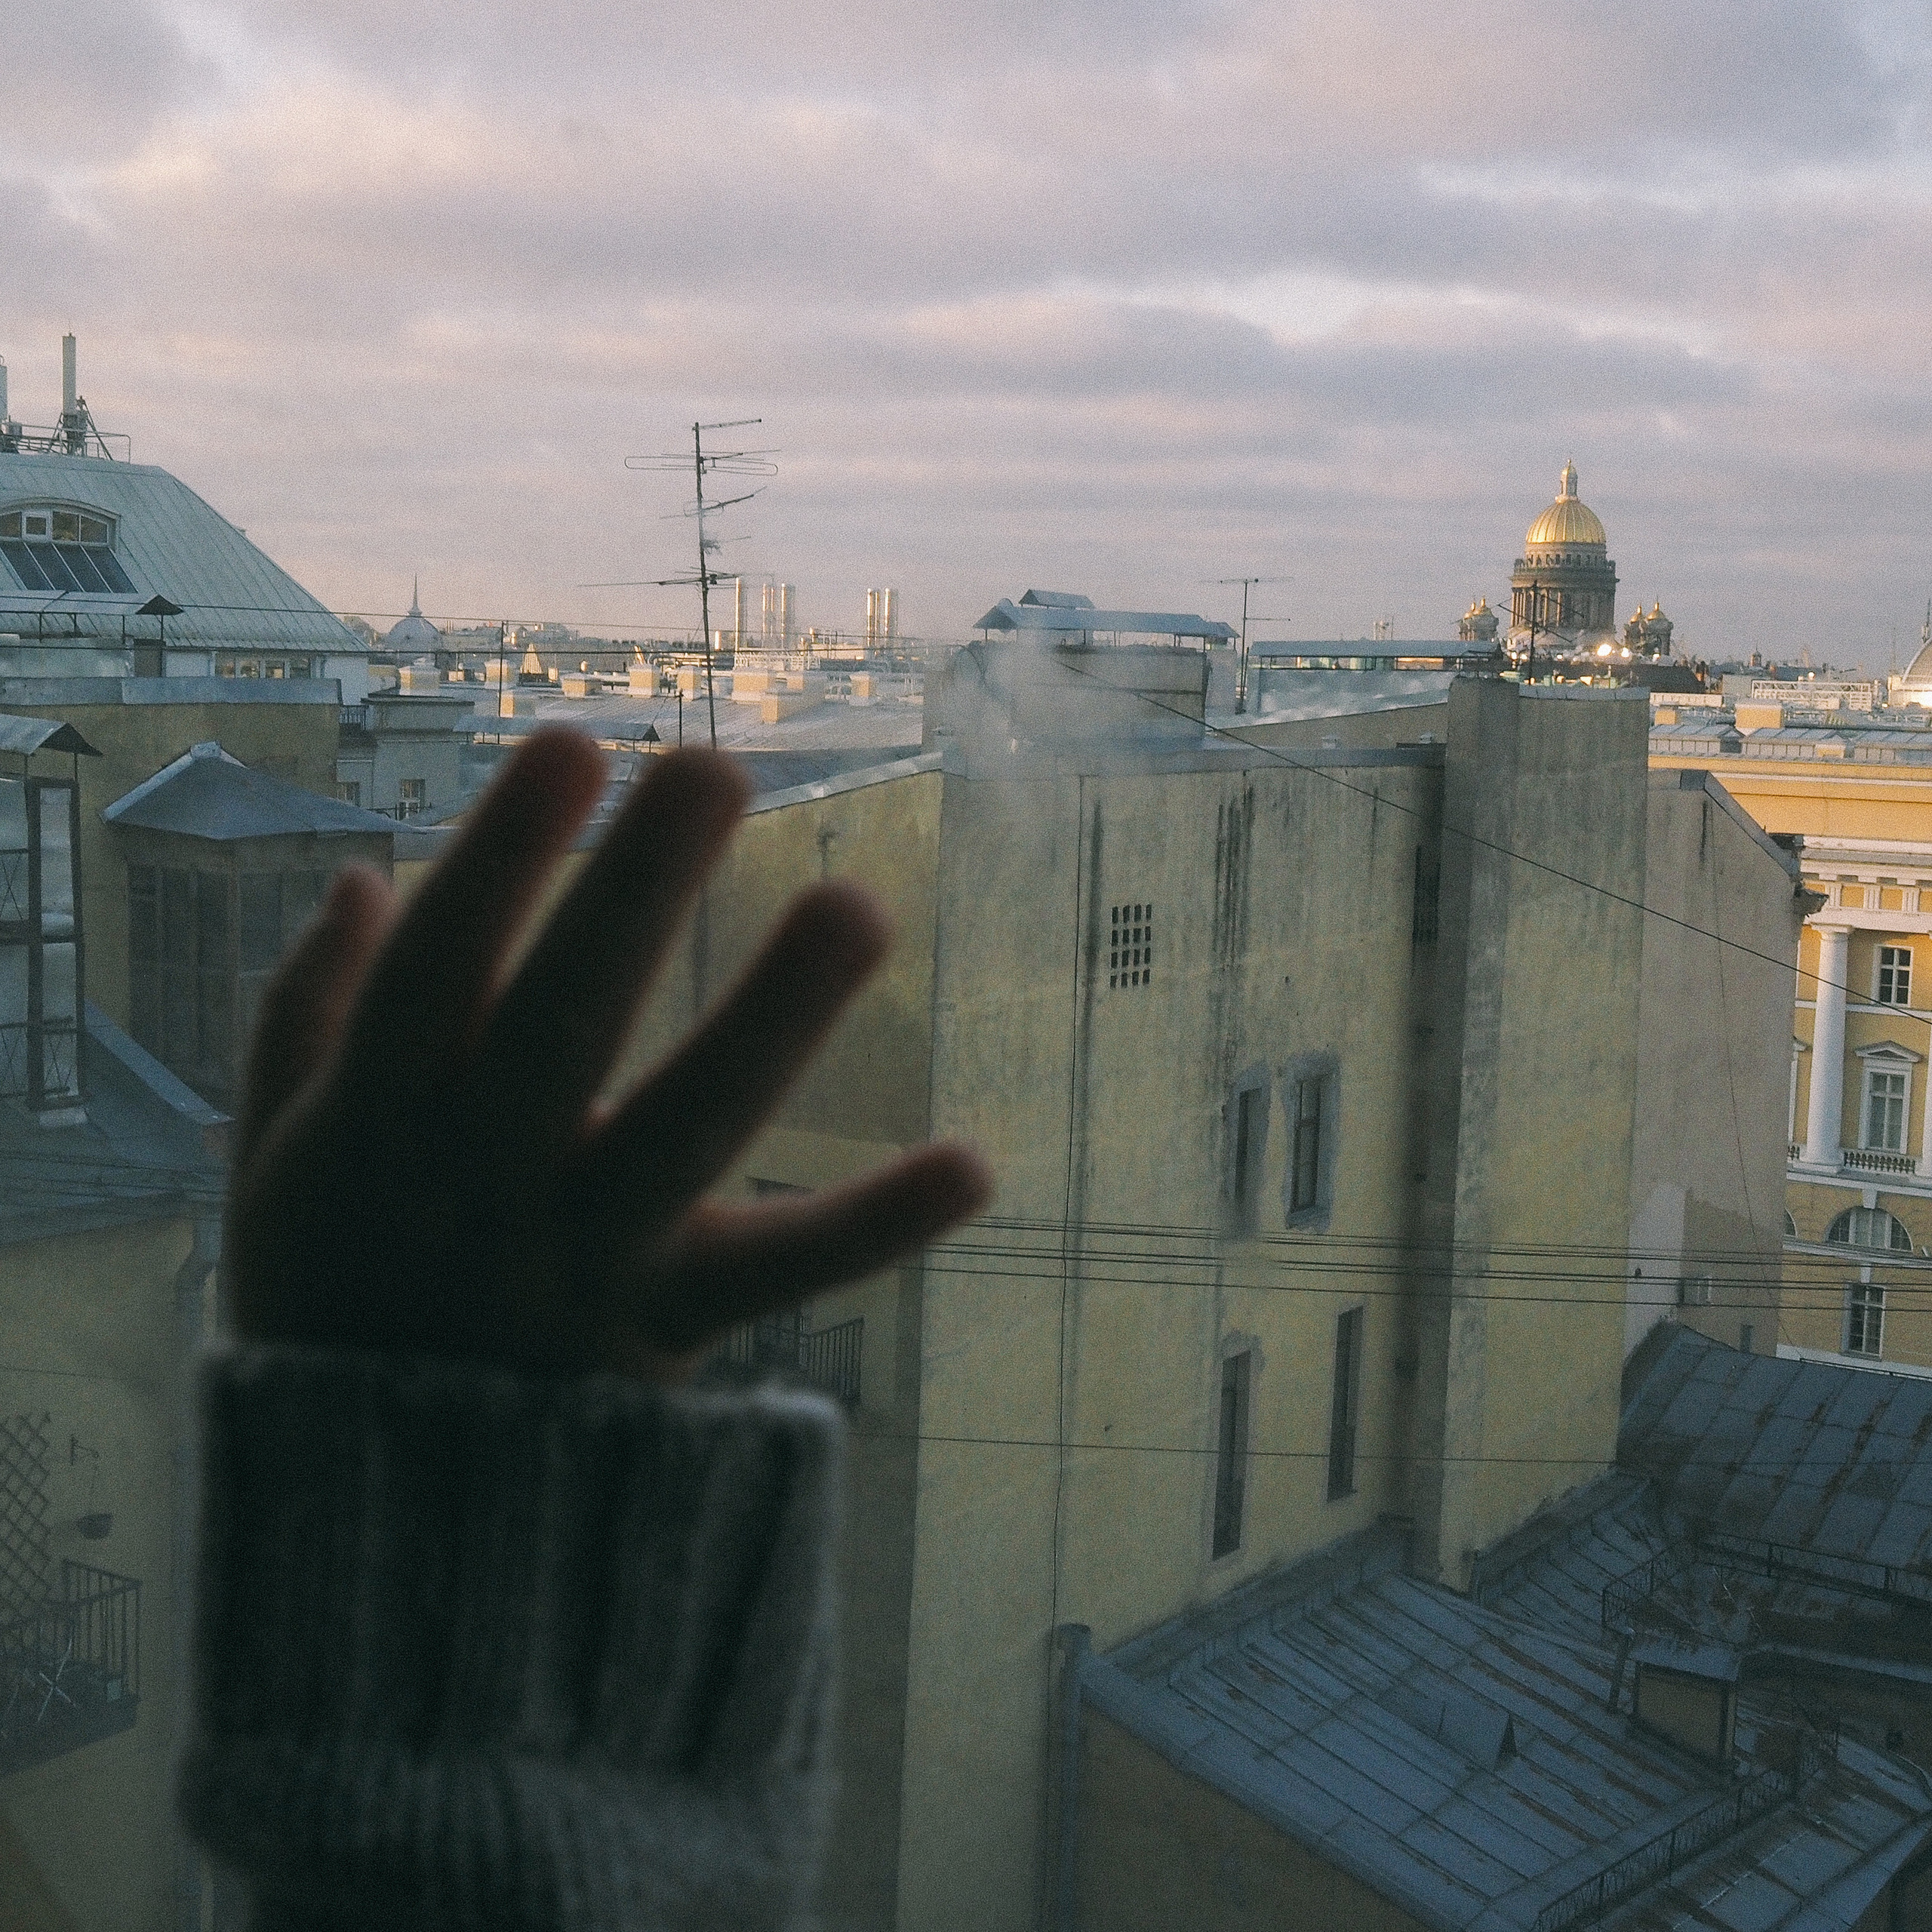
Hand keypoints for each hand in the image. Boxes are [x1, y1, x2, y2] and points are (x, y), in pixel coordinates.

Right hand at [223, 730, 991, 1382]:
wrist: (369, 1532)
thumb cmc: (334, 1297)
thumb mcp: (274, 1164)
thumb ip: (303, 1018)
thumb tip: (358, 878)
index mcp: (374, 1122)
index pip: (438, 967)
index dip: (499, 854)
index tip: (572, 742)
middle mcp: (482, 1180)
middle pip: (564, 1022)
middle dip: (635, 893)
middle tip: (715, 768)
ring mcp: (582, 1259)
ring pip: (685, 1127)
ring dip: (773, 1018)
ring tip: (858, 905)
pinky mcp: (672, 1330)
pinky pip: (778, 1275)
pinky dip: (874, 1225)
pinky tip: (974, 1160)